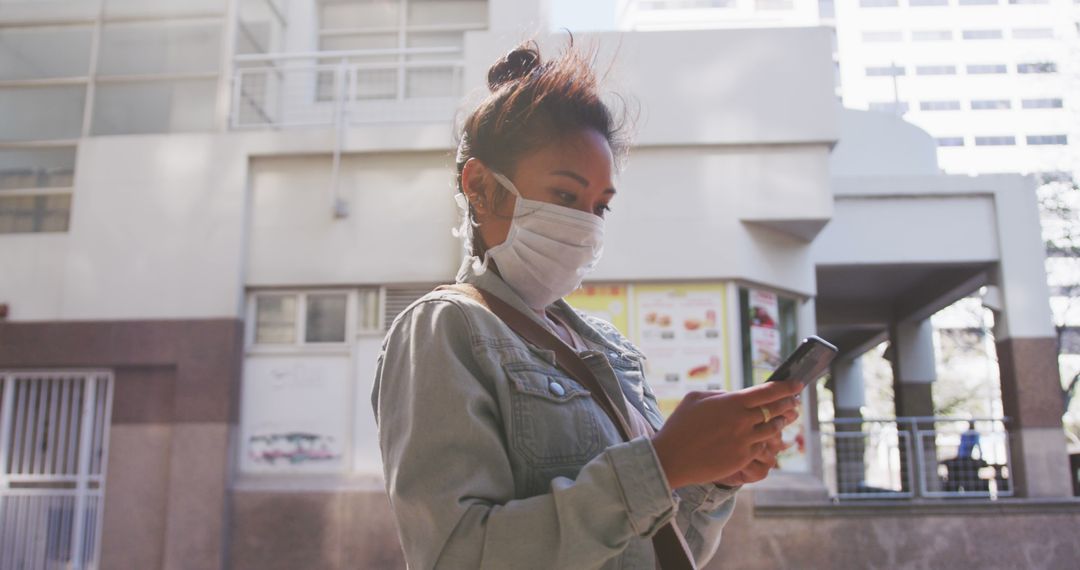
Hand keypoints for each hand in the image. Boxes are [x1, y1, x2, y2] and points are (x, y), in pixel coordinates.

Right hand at [650, 381, 801, 488]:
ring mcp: (745, 442)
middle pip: (776, 410)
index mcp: (732, 402)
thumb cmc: (679, 425)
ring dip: (781, 422)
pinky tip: (769, 438)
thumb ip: (721, 395)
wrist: (672, 458)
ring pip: (773, 430)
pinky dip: (767, 441)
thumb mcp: (696, 398)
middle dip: (788, 404)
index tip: (797, 384)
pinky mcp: (743, 459)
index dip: (787, 387)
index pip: (769, 391)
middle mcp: (743, 421)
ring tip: (785, 418)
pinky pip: (762, 447)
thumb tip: (736, 397)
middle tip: (794, 401)